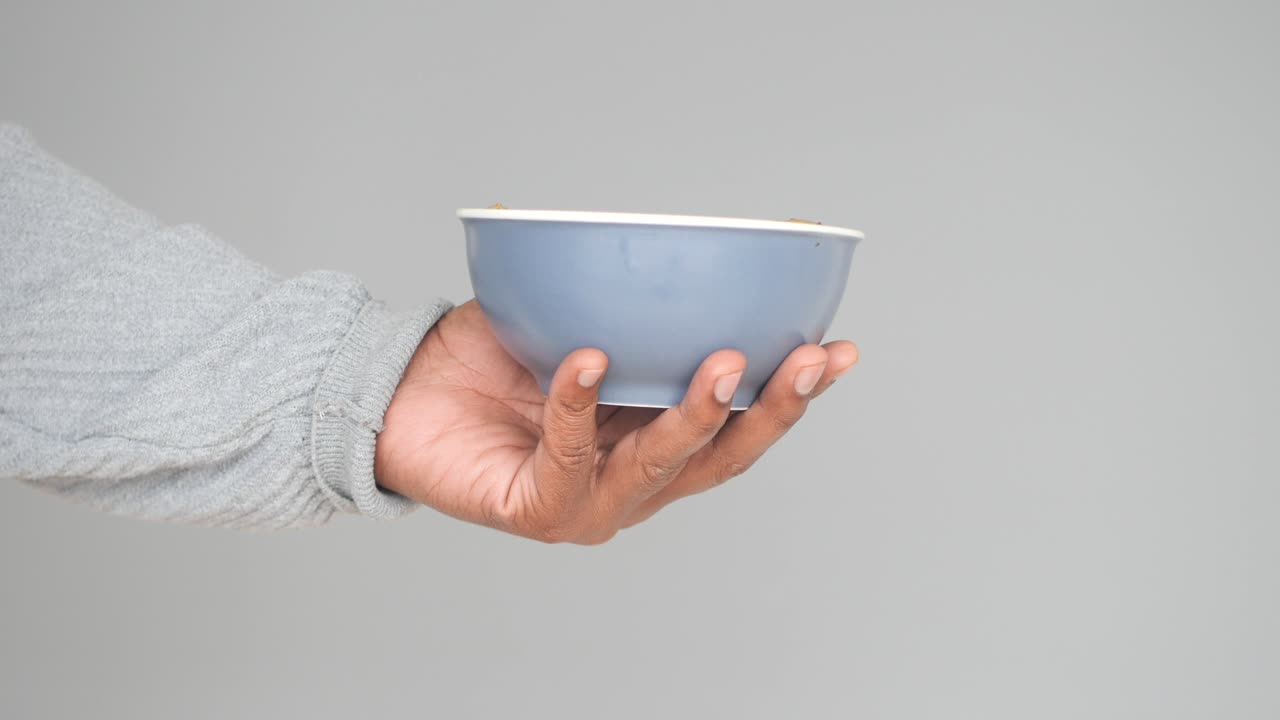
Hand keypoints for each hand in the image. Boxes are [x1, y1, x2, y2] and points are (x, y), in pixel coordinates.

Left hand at [374, 300, 857, 543]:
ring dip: (697, 417)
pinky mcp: (537, 513)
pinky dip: (579, 406)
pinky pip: (569, 459)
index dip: (793, 393)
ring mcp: (590, 505)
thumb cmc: (490, 357)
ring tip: (722, 365)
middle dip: (772, 409)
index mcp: (655, 439)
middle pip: (722, 458)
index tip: (842, 348)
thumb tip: (687, 244)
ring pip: (662, 469)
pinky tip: (588, 359)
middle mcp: (634, 481)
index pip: (739, 426)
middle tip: (809, 359)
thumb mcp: (575, 317)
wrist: (400, 394)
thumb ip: (629, 303)